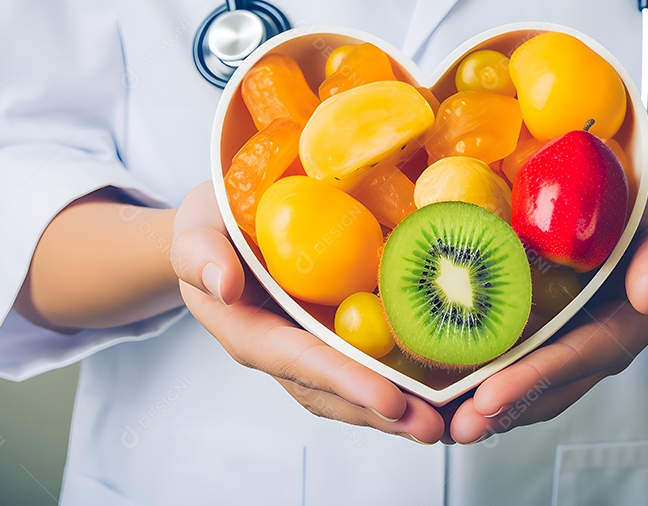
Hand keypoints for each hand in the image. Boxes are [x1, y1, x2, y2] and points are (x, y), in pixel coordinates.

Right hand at [170, 181, 445, 443]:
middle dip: (384, 411)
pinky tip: (450, 387)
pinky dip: (409, 378)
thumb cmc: (212, 224)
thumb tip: (222, 284)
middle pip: (337, 391)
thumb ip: (199, 254)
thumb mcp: (196, 228)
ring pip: (358, 388)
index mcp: (251, 332)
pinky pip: (374, 362)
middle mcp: (287, 351)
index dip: (343, 380)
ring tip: (451, 421)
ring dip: (402, 409)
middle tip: (434, 425)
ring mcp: (316, 346)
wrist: (226, 223)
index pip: (298, 361)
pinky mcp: (341, 334)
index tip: (387, 398)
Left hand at [447, 190, 647, 443]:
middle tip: (458, 425)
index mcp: (624, 328)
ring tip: (444, 424)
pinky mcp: (545, 342)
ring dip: (489, 409)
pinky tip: (446, 394)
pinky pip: (516, 368)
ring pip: (530, 389)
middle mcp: (593, 349)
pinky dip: (483, 385)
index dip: (535, 377)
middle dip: (503, 408)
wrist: (647, 239)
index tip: (491, 396)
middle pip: (548, 387)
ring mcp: (568, 350)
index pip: (577, 356)